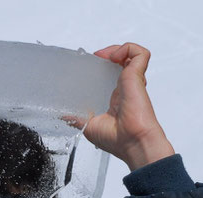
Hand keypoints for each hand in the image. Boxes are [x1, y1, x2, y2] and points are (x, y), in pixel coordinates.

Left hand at [83, 43, 173, 170]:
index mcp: (117, 98)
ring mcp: (133, 82)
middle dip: (110, 53)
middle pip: (123, 61)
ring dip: (118, 48)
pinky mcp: (137, 77)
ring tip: (104, 56)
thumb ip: (76, 118)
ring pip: (132, 54)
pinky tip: (114, 57)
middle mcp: (127, 88)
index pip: (114, 74)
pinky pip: (140, 54)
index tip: (92, 64)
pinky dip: (128, 48)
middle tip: (96, 58)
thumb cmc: (118, 140)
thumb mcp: (89, 126)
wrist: (132, 143)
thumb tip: (62, 115)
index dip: (104, 65)